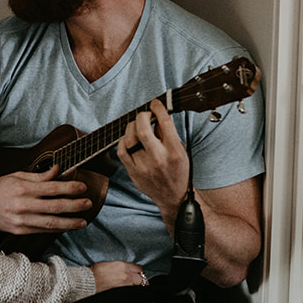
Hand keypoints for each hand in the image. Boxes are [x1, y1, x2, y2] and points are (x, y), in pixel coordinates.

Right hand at [0, 165, 91, 235]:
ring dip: (69, 222)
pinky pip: (43, 231)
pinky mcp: (20, 231)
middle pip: (55, 206)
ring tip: (83, 221)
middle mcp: (23, 205)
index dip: (69, 188)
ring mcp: (22, 220)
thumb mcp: (17, 176)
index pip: (52, 188)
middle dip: (74, 205)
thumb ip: (39, 175)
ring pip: (51, 223)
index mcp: (23, 188)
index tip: (82, 187)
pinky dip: (57, 229)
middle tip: (88, 203)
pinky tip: (67, 226)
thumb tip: (58, 169)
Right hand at [91, 260, 147, 291]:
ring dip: (139, 285)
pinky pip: (132, 290)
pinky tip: (132, 290)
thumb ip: (119, 266)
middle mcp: (126, 274)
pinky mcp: (122, 291)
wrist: (90, 281)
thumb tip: (124, 268)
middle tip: (141, 280)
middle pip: (141, 276)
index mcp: (123, 265)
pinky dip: (133, 290)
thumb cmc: (96, 271)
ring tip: (138, 286)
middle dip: (142, 278)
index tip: (138, 272)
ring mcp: (125, 284)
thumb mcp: (109, 263)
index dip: (138, 270)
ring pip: (139, 284)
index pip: (138, 267)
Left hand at [116, 99, 190, 213]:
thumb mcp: (181, 151)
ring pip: (129, 138)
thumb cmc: (178, 172)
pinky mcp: (134, 172)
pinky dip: (123, 141)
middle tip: (144, 114)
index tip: (155, 104)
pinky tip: (128, 139)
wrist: (174, 198)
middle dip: (142, 116)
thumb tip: (156, 115)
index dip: (158, 108)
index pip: (165, 123)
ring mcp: (144, 167)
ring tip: (136, 126)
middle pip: (143, 129)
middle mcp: (159, 159)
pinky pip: (121, 151)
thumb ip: (169, 134)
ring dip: (131, 127)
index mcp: (174, 152)